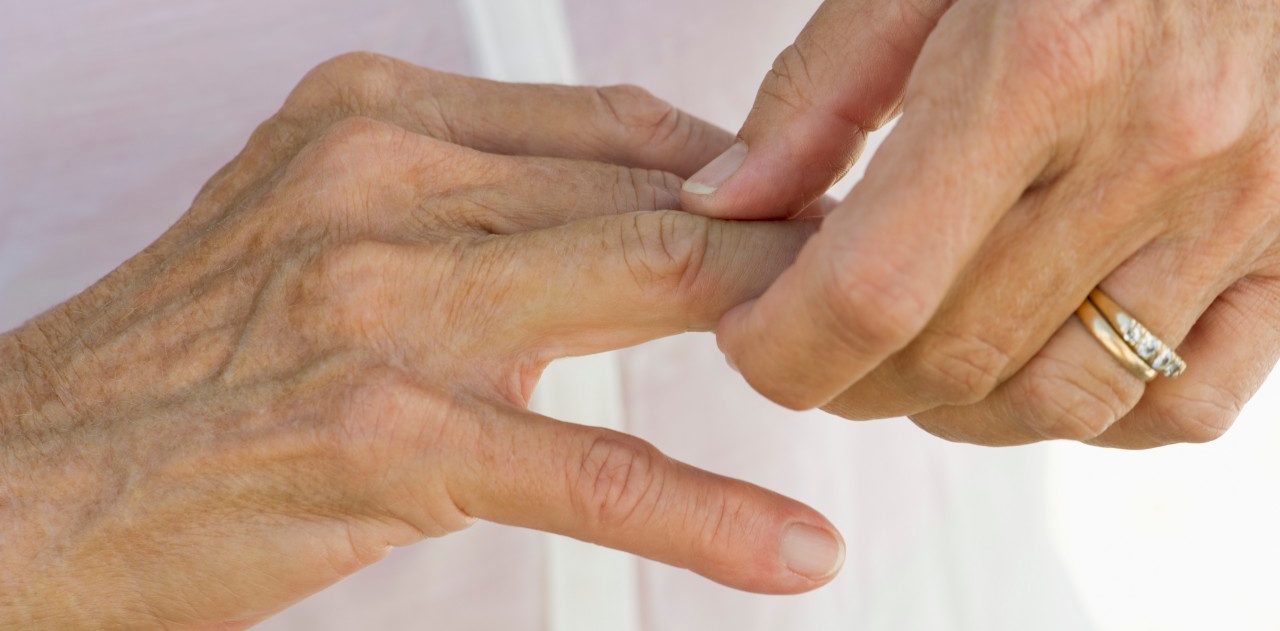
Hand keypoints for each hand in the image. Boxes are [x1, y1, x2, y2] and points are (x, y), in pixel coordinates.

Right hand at [0, 53, 841, 627]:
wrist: (29, 476)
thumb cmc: (184, 362)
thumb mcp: (315, 222)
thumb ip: (466, 198)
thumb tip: (626, 207)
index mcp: (372, 117)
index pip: (617, 124)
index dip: (737, 171)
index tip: (806, 212)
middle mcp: (382, 181)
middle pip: (656, 193)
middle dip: (786, 244)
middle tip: (878, 283)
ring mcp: (386, 305)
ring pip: (651, 290)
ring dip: (786, 337)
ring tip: (874, 376)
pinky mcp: (389, 437)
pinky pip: (593, 466)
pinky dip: (709, 510)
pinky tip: (786, 546)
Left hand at [684, 0, 1279, 446]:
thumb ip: (820, 92)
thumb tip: (728, 203)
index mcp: (1039, 65)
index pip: (876, 288)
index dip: (785, 346)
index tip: (751, 339)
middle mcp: (1153, 149)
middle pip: (955, 357)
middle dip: (848, 378)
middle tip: (813, 340)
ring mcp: (1240, 210)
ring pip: (1061, 400)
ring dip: (954, 407)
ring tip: (914, 351)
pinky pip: (1182, 402)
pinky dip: (1089, 412)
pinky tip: (1036, 357)